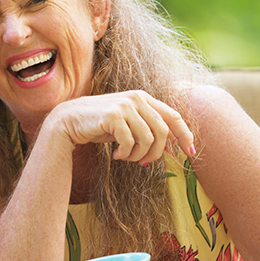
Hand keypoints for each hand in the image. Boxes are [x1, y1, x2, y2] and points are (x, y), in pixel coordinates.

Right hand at [47, 90, 194, 163]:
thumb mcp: (128, 125)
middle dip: (156, 152)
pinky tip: (116, 155)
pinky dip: (125, 154)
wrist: (69, 121)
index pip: (173, 116)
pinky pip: (130, 142)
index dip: (185, 135)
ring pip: (147, 138)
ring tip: (127, 158)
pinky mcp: (113, 116)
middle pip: (162, 131)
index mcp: (143, 98)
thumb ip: (148, 128)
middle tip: (145, 162)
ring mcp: (125, 106)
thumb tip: (172, 144)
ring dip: (139, 155)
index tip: (190, 153)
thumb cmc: (100, 125)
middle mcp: (137, 98)